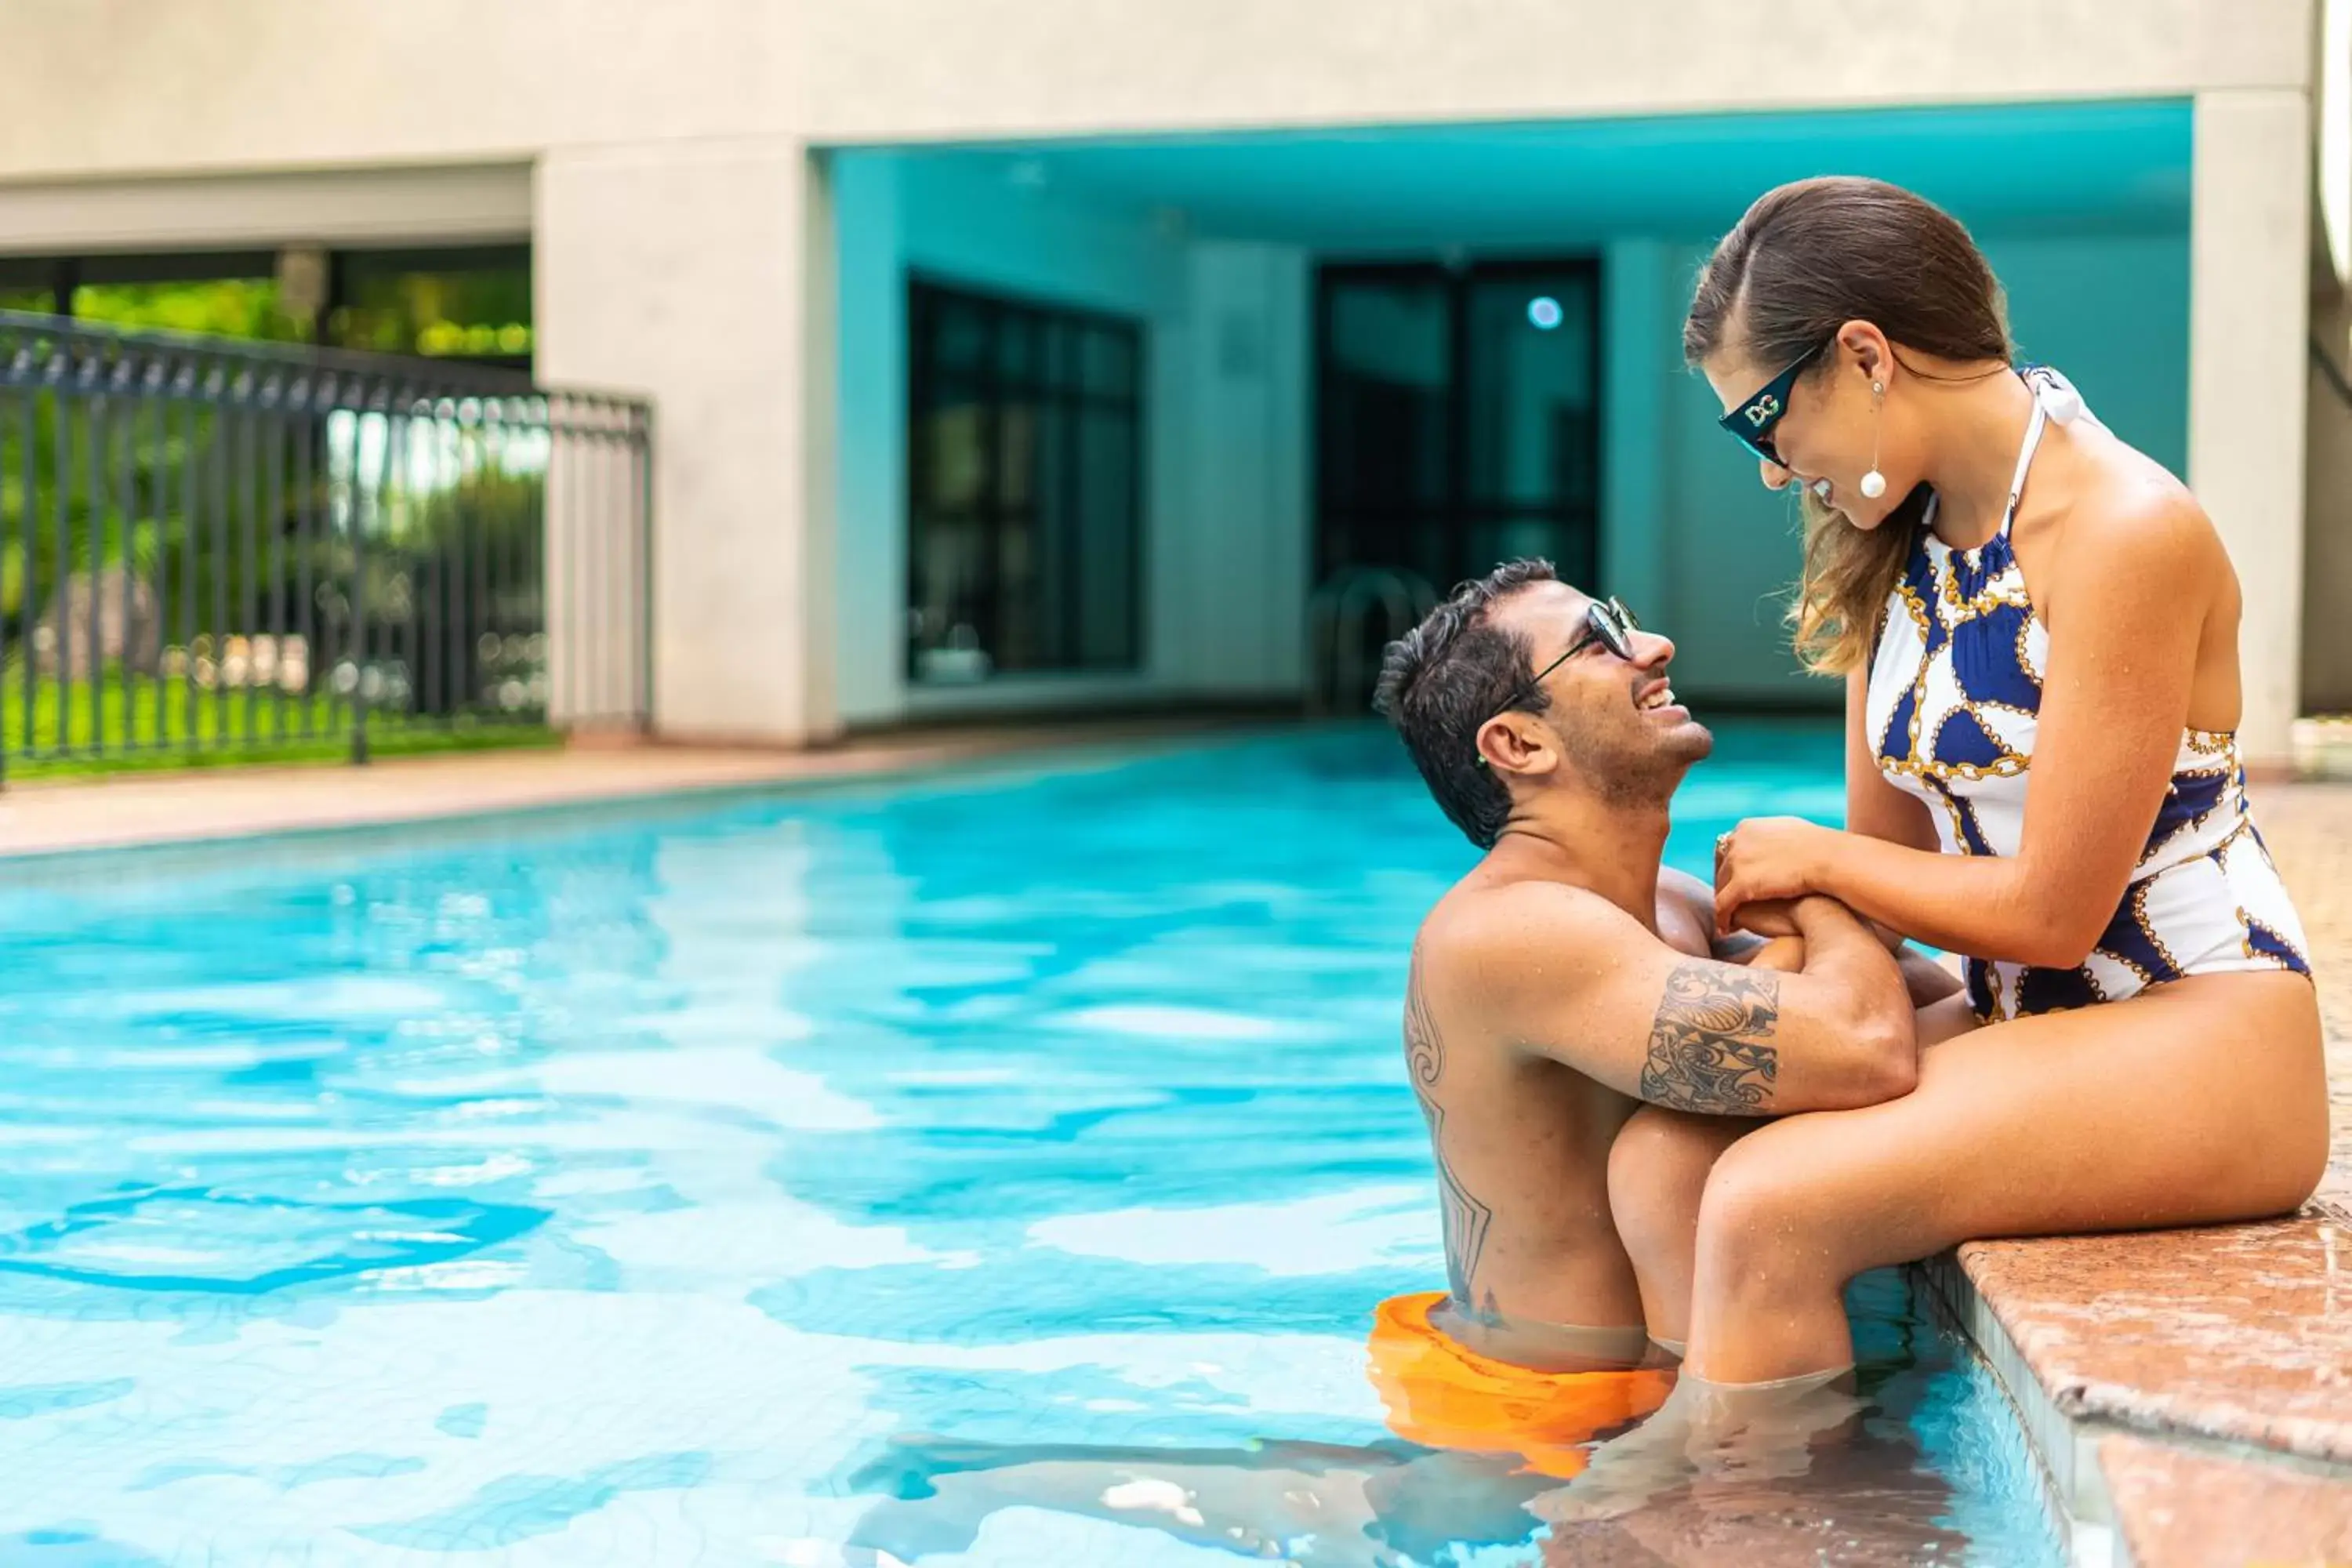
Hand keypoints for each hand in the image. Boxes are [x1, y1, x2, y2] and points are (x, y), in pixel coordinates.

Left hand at [1713, 817, 1835, 934]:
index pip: (1727, 851)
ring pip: (1720, 888)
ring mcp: (1736, 861)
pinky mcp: (1741, 883)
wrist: (1830, 860)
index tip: (1736, 885)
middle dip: (1725, 888)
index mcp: (1747, 828)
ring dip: (1724, 905)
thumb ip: (1774, 839)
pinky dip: (1723, 918)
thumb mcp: (1790, 833)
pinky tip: (1728, 930)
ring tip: (1729, 920)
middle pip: (1721, 870)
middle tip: (1729, 906)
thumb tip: (1774, 845)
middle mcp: (1736, 841)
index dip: (1731, 870)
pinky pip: (1723, 905)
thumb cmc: (1821, 850)